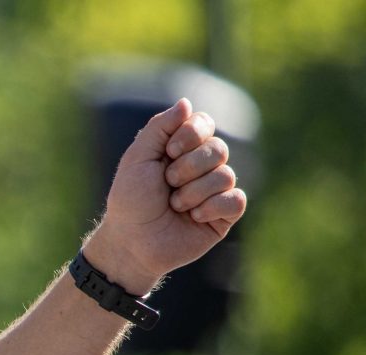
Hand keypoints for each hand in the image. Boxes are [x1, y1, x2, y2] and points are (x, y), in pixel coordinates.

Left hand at [84, 98, 248, 294]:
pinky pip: (236, 199)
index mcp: (183, 149)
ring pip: (225, 175)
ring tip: (174, 206)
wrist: (130, 241)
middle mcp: (203, 166)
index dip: (190, 135)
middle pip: (218, 148)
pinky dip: (211, 207)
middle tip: (167, 184)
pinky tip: (193, 217)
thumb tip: (186, 102)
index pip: (205, 124)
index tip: (168, 152)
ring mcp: (216, 191)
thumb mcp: (137, 158)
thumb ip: (159, 127)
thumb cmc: (130, 200)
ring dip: (192, 192)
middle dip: (187, 168)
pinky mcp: (224, 215)